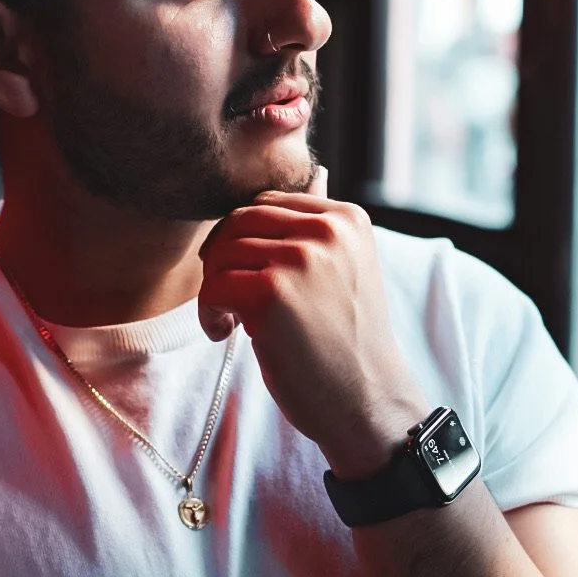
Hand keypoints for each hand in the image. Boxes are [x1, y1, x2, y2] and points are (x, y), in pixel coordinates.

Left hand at [197, 167, 429, 477]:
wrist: (368, 402)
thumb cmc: (349, 340)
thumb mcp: (347, 268)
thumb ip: (323, 225)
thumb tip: (317, 174)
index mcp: (347, 219)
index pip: (268, 203)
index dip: (244, 238)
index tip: (247, 275)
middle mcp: (328, 231)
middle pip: (240, 220)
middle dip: (223, 257)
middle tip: (227, 296)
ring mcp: (301, 260)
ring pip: (223, 252)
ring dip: (215, 288)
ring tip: (231, 320)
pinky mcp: (272, 295)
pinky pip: (214, 286)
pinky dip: (208, 312)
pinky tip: (225, 333)